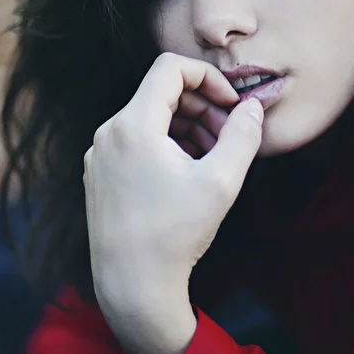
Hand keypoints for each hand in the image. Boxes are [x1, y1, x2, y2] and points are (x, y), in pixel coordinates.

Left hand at [84, 53, 262, 329]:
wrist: (132, 285)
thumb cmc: (174, 236)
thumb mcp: (221, 182)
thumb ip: (243, 136)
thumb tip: (253, 107)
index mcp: (133, 126)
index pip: (170, 69)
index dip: (208, 77)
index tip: (231, 104)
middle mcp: (110, 133)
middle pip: (162, 94)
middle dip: (203, 107)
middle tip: (230, 135)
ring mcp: (101, 154)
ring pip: (151, 118)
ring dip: (188, 127)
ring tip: (213, 157)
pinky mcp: (101, 173)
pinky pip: (138, 141)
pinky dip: (167, 144)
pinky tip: (188, 171)